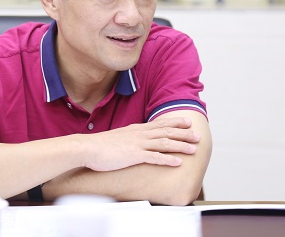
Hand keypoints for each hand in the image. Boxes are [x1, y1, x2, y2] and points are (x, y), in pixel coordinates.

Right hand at [82, 117, 200, 170]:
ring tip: (194, 149)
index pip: (159, 124)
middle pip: (166, 132)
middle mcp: (140, 134)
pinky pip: (155, 157)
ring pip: (164, 143)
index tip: (187, 122)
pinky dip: (168, 159)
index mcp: (136, 129)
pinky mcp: (134, 155)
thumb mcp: (118, 139)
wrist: (88, 148)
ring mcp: (138, 144)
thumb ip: (129, 139)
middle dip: (184, 134)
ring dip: (181, 146)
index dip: (175, 123)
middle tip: (197, 135)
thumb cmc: (100, 146)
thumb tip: (135, 143)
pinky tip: (178, 162)